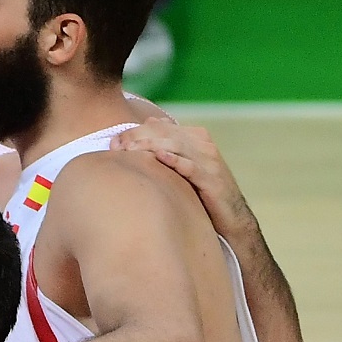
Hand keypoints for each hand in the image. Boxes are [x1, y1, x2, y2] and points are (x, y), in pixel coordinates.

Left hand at [111, 122, 254, 238]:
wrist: (229, 218)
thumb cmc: (198, 193)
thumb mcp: (181, 167)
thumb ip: (166, 147)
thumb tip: (148, 123)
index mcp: (194, 138)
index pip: (160, 127)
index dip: (135, 132)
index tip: (112, 142)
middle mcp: (202, 145)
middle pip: (166, 133)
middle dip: (138, 137)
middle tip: (115, 145)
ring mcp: (209, 161)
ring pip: (177, 145)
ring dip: (151, 145)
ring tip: (129, 149)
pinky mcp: (213, 179)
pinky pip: (193, 167)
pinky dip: (177, 160)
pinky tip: (160, 158)